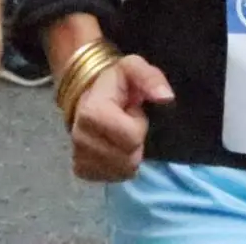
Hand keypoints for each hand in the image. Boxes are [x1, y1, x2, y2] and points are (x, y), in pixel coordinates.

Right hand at [69, 55, 174, 182]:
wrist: (89, 94)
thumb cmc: (115, 82)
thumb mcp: (134, 68)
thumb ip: (151, 78)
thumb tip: (166, 97)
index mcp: (92, 112)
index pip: (132, 138)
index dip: (138, 125)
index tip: (132, 112)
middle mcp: (80, 138)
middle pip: (128, 159)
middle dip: (135, 142)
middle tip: (127, 123)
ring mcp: (79, 156)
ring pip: (122, 171)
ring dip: (128, 154)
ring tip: (121, 134)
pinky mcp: (81, 170)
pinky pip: (111, 178)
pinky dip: (119, 166)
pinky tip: (115, 147)